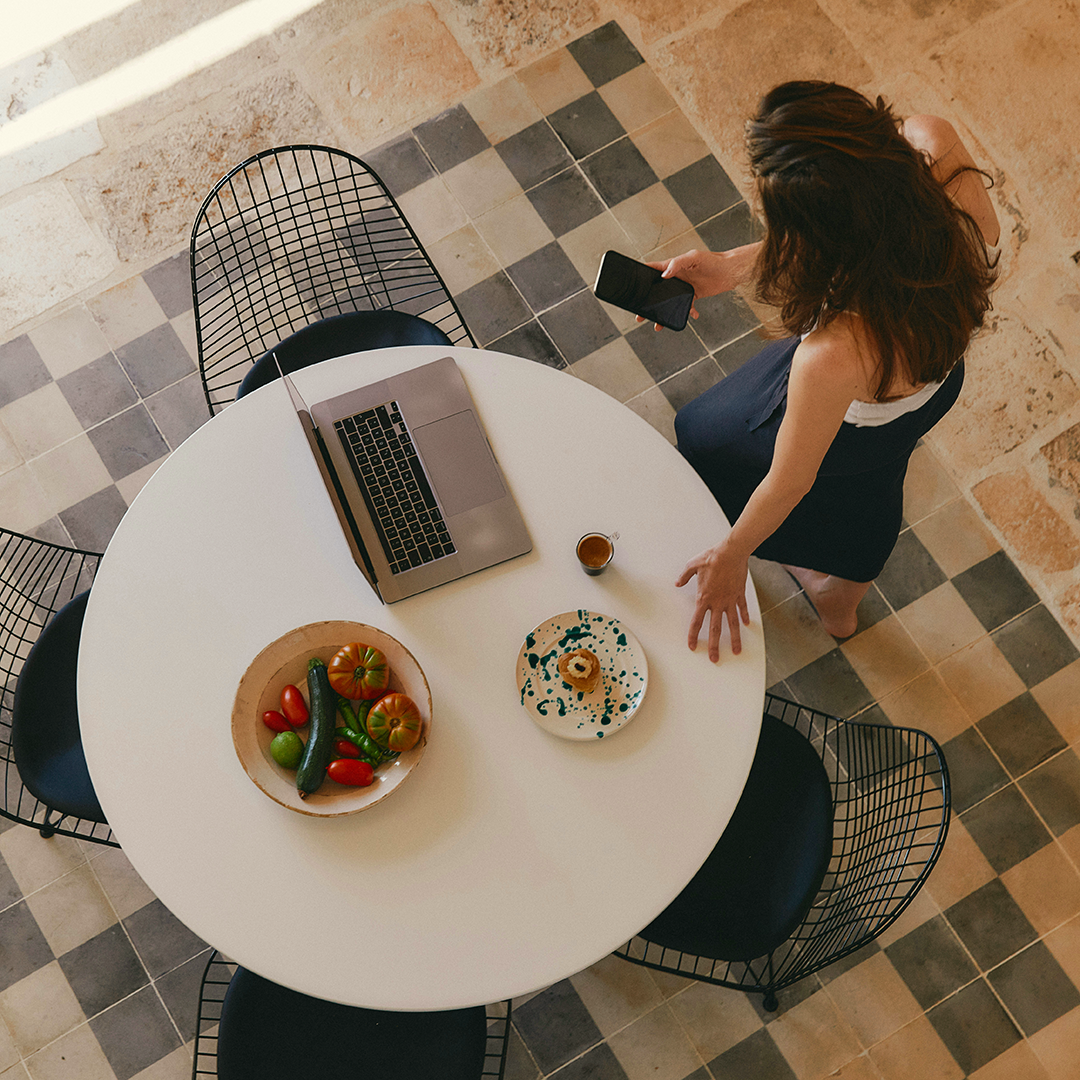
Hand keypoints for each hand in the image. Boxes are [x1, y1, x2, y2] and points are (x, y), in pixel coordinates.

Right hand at [635, 249, 740, 330]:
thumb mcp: (694, 258)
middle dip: (648, 303)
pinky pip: (687, 307)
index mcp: (673, 266)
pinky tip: (692, 315)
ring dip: (663, 313)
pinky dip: (688, 313)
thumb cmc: (713, 260)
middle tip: (639, 314)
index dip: (641, 275)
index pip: (653, 270)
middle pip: (657, 291)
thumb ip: (677, 264)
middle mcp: (676, 277)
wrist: (731, 270)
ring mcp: (684, 287)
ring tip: (658, 324)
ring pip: (669, 302)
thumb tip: (664, 275)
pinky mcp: (694, 295)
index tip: (632, 285)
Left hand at [676, 544, 750, 661]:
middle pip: (715, 629)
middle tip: (715, 659)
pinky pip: (742, 608)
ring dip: (735, 638)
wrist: (731, 552)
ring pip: (732, 624)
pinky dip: (744, 616)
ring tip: (736, 651)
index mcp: (704, 598)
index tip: (693, 646)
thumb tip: (677, 583)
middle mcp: (717, 602)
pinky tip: (746, 625)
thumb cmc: (711, 558)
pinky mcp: (739, 594)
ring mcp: (730, 600)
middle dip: (714, 646)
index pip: (697, 621)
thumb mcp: (692, 565)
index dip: (694, 635)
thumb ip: (684, 576)